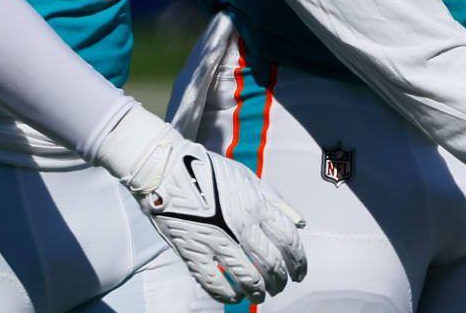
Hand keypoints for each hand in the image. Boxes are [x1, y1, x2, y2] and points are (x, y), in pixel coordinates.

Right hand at [98, 106, 306, 302]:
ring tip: (260, 296)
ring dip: (258, 292)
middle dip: (280, 280)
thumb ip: (275, 201)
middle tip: (281, 285)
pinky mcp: (193, 252)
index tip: (300, 272)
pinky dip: (227, 294)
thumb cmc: (207, 169)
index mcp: (256, 204)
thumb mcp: (247, 177)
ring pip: (248, 278)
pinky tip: (233, 295)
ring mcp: (216, 240)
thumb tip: (300, 222)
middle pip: (271, 263)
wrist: (165, 169)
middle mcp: (240, 224)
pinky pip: (214, 283)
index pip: (289, 239)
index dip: (299, 261)